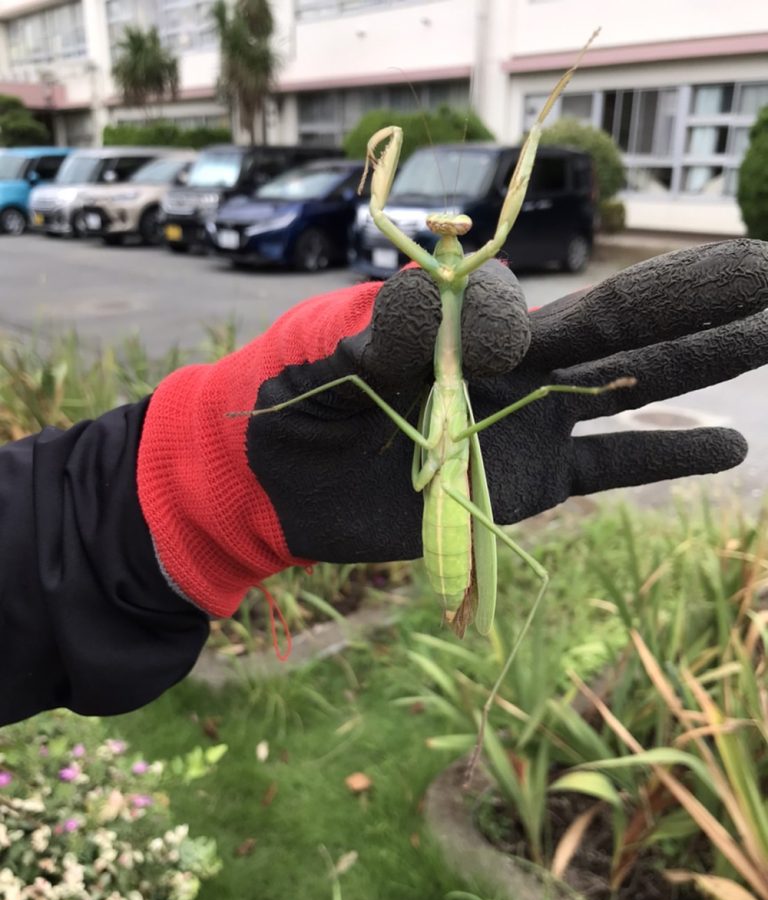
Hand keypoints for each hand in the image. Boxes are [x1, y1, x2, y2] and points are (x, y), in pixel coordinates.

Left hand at [137, 239, 767, 615]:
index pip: (532, 311)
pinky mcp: (531, 482)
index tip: (485, 363)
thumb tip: (493, 320)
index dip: (513, 333)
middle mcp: (515, 370)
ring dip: (704, 364)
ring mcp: (531, 426)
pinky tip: (730, 445)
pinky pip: (609, 465)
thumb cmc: (295, 404)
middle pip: (619, 328)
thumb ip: (402, 334)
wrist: (280, 482)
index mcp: (467, 330)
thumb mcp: (334, 359)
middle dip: (695, 299)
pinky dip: (666, 454)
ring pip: (631, 389)